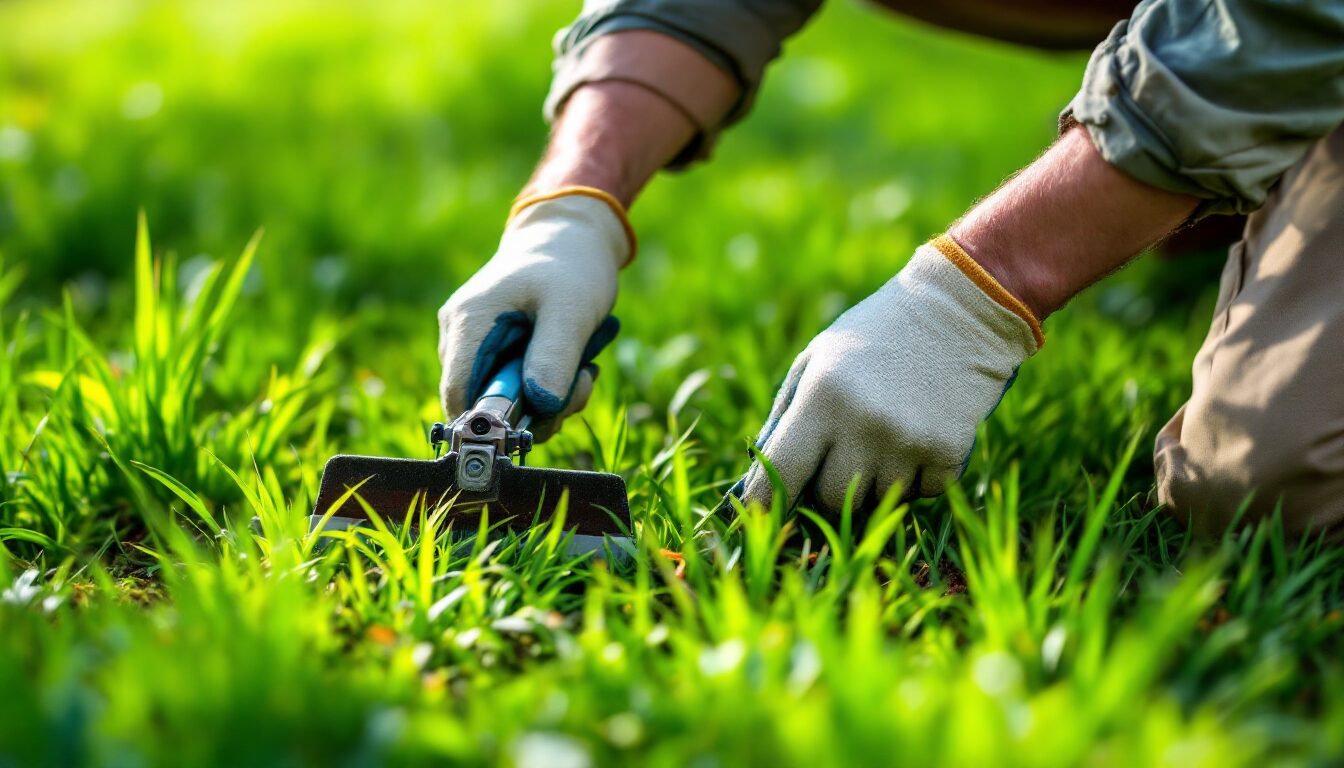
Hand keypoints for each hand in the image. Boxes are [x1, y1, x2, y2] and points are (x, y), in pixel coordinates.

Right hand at [438, 188, 632, 438]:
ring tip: (583, 371)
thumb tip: (540, 408)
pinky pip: (515, 390)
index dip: (490, 423)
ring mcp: (475, 346)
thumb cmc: (569, 266)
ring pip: (504, 402)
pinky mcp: (494, 353)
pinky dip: (548, 390)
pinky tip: (574, 368)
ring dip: (550, 402)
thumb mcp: (571, 310)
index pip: (457, 396)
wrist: (570, 238)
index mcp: (468, 323)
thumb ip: (554, 357)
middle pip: (483, 405)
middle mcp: (460, 337)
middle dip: (536, 410)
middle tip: (580, 386)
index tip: (536, 425)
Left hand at [737, 236, 1042, 512]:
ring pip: (874, 503)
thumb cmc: (873, 336)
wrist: (958, 311)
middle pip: (827, 499)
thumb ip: (784, 417)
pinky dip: (915, 479)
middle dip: (825, 489)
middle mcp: (863, 423)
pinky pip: (919, 496)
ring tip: (883, 438)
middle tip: (839, 457)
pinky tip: (917, 437)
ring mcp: (908, 441)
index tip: (762, 518)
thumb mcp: (815, 359)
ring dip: (872, 484)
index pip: (779, 473)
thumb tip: (760, 483)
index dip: (765, 504)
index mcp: (822, 396)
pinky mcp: (947, 452)